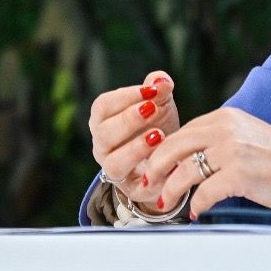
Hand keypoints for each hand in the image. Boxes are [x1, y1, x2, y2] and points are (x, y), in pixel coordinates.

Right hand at [87, 70, 179, 209]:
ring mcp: (114, 169)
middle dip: (129, 120)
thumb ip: (159, 88)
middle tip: (153, 108)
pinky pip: (136, 186)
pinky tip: (168, 161)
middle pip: (104, 134)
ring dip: (135, 148)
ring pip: (114, 163)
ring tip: (159, 135)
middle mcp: (102, 146)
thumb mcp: (159, 102)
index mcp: (103, 120)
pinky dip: (152, 175)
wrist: (167, 156)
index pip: (103, 107)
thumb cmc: (155, 123)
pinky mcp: (132, 189)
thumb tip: (162, 82)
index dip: (125, 97)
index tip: (150, 91)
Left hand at [142, 106, 270, 219]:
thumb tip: (190, 159)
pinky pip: (205, 193)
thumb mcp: (248, 136)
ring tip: (166, 202)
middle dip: (156, 167)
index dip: (165, 150)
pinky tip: (197, 211)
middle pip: (175, 146)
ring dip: (171, 190)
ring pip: (185, 171)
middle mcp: (226, 128)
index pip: (184, 131)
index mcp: (227, 116)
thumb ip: (220, 141)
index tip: (154, 166)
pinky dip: (197, 205)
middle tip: (149, 183)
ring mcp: (232, 150)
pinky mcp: (240, 174)